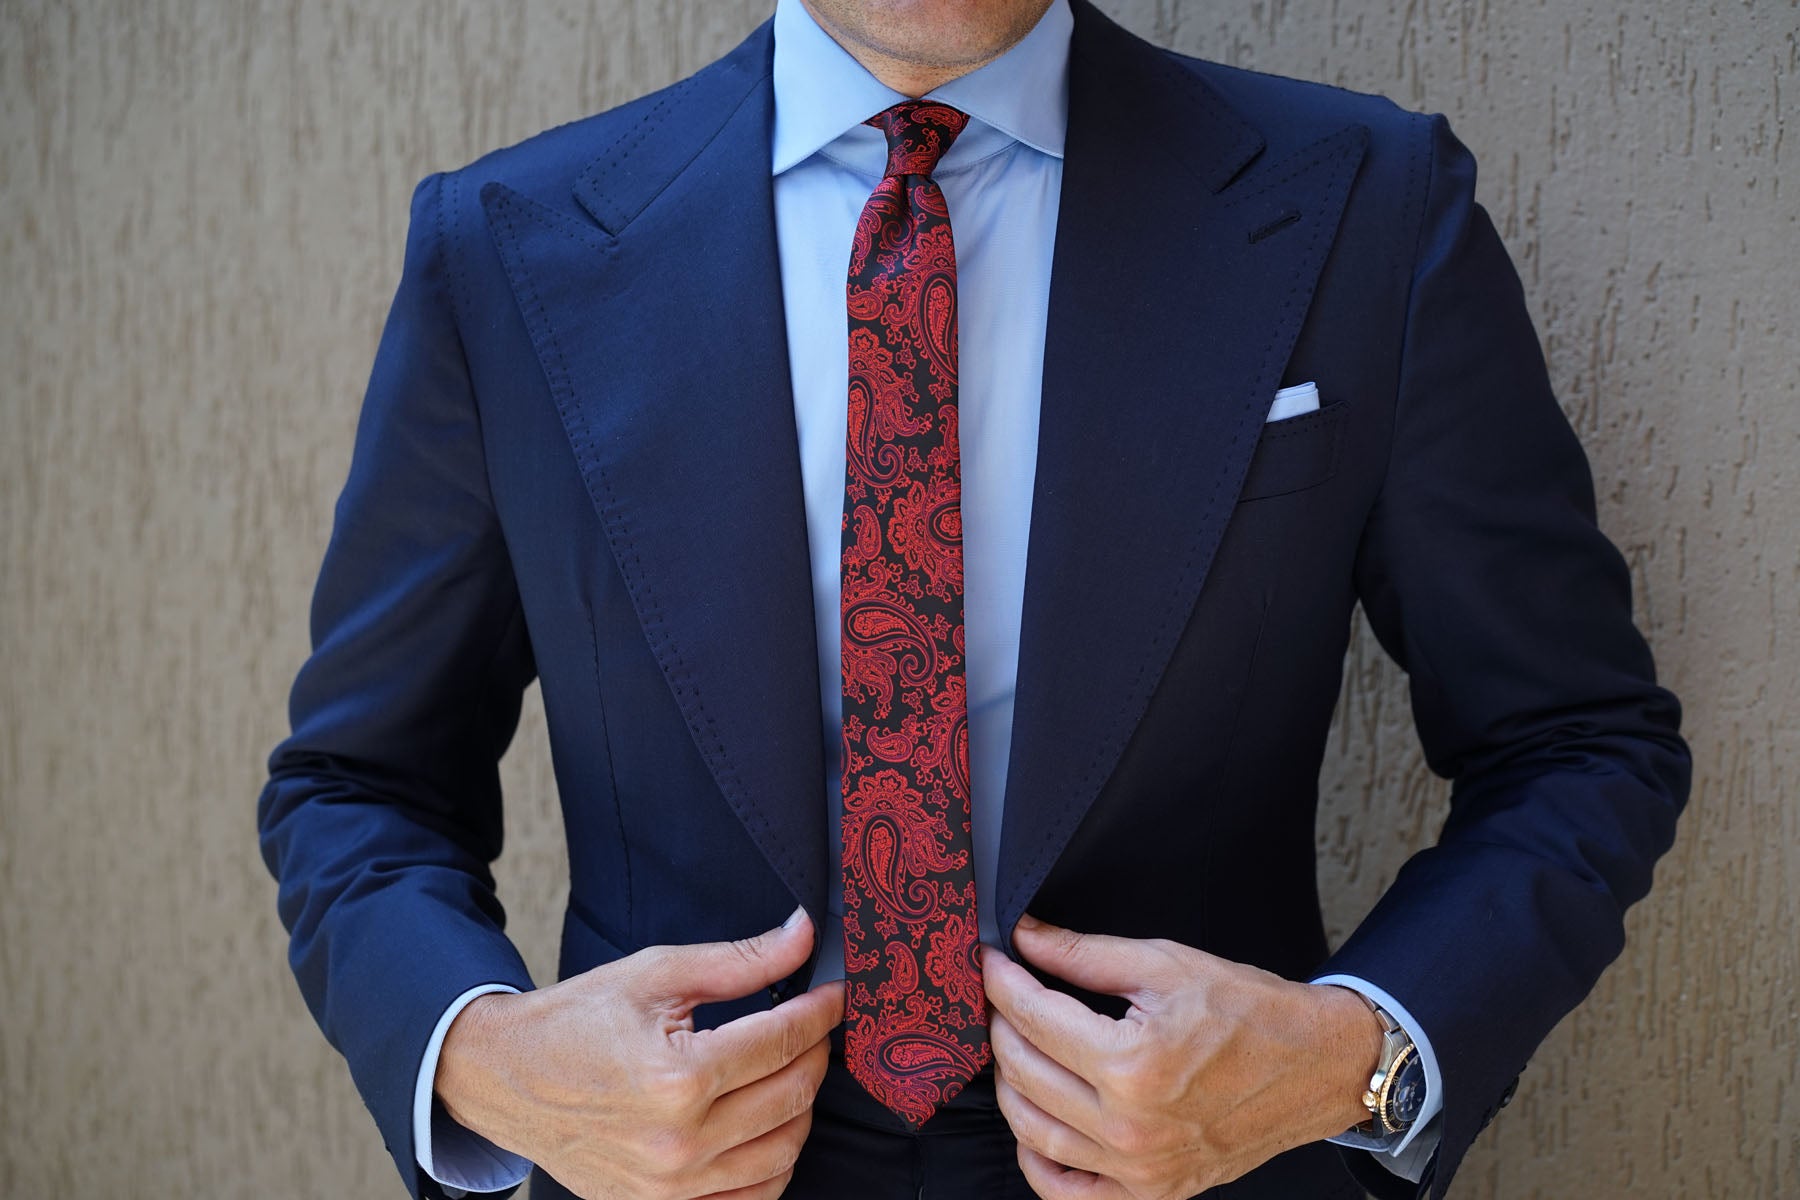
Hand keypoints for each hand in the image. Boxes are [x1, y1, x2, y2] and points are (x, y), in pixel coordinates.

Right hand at [436, 908, 843, 1199]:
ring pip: (783, 1152)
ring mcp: (671, 1187)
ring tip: (788, 1071)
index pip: (783, 1041)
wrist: (505, 1078)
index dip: (822, 1012)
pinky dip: (773, 1164)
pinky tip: (766, 1126)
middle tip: (812, 1025)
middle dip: (816, 1053)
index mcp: (678, 1076)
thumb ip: (739, 961)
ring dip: (801, 1107)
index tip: (838, 993)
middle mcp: (680, 1141)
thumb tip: (804, 935)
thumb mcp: (656, 974)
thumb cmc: (578, 1020)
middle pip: (793, 1095)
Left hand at [982, 915, 1380, 1199]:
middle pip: (1023, 1071)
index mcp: (1133, 1063)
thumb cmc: (1249, 1012)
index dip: (1001, 981)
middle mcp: (1130, 1126)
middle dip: (1001, 1024)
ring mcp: (1139, 1169)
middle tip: (1002, 996)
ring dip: (1009, 1083)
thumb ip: (1085, 955)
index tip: (990, 960)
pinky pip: (1066, 1191)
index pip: (1033, 1017)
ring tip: (1014, 1046)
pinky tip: (1033, 1121)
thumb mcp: (1165, 965)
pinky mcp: (1151, 1193)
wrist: (1315, 1066)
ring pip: (1032, 1131)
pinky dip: (1036, 1159)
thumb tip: (1025, 937)